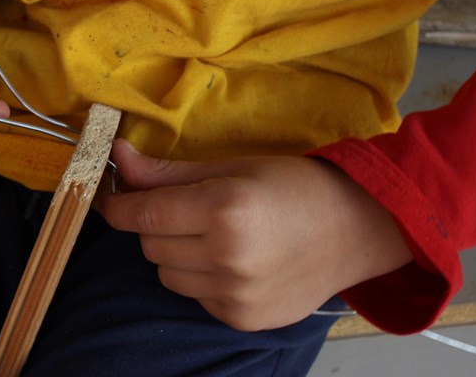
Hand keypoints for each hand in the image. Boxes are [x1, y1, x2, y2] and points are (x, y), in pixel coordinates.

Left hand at [95, 139, 412, 330]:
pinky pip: (195, 297)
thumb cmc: (295, 187)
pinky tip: (236, 261)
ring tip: (216, 236)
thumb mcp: (231, 166)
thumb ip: (168, 172)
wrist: (359, 229)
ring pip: (167, 275)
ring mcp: (237, 294)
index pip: (142, 216)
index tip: (116, 199)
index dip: (119, 206)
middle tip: (188, 210)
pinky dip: (202, 280)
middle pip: (150, 246)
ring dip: (177, 255)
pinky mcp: (244, 319)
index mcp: (224, 209)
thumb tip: (119, 156)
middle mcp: (228, 257)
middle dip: (157, 226)